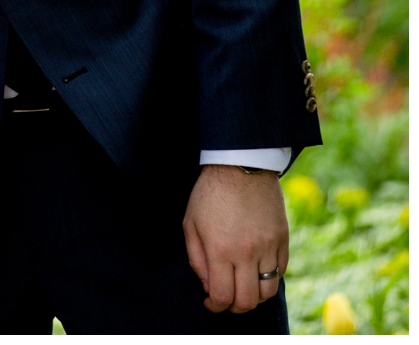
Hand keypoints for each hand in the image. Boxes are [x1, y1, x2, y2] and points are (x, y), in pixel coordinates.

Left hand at [184, 164, 289, 312]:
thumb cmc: (210, 194)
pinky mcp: (283, 240)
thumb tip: (207, 285)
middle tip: (226, 301)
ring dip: (254, 297)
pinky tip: (255, 271)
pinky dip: (268, 279)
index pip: (223, 295)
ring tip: (242, 288)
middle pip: (248, 301)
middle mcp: (247, 253)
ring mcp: (269, 247)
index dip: (215, 306)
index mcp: (220, 249)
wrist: (241, 167)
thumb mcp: (190, 223)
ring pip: (268, 291)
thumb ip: (197, 258)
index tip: (210, 303)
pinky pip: (280, 272)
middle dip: (235, 308)